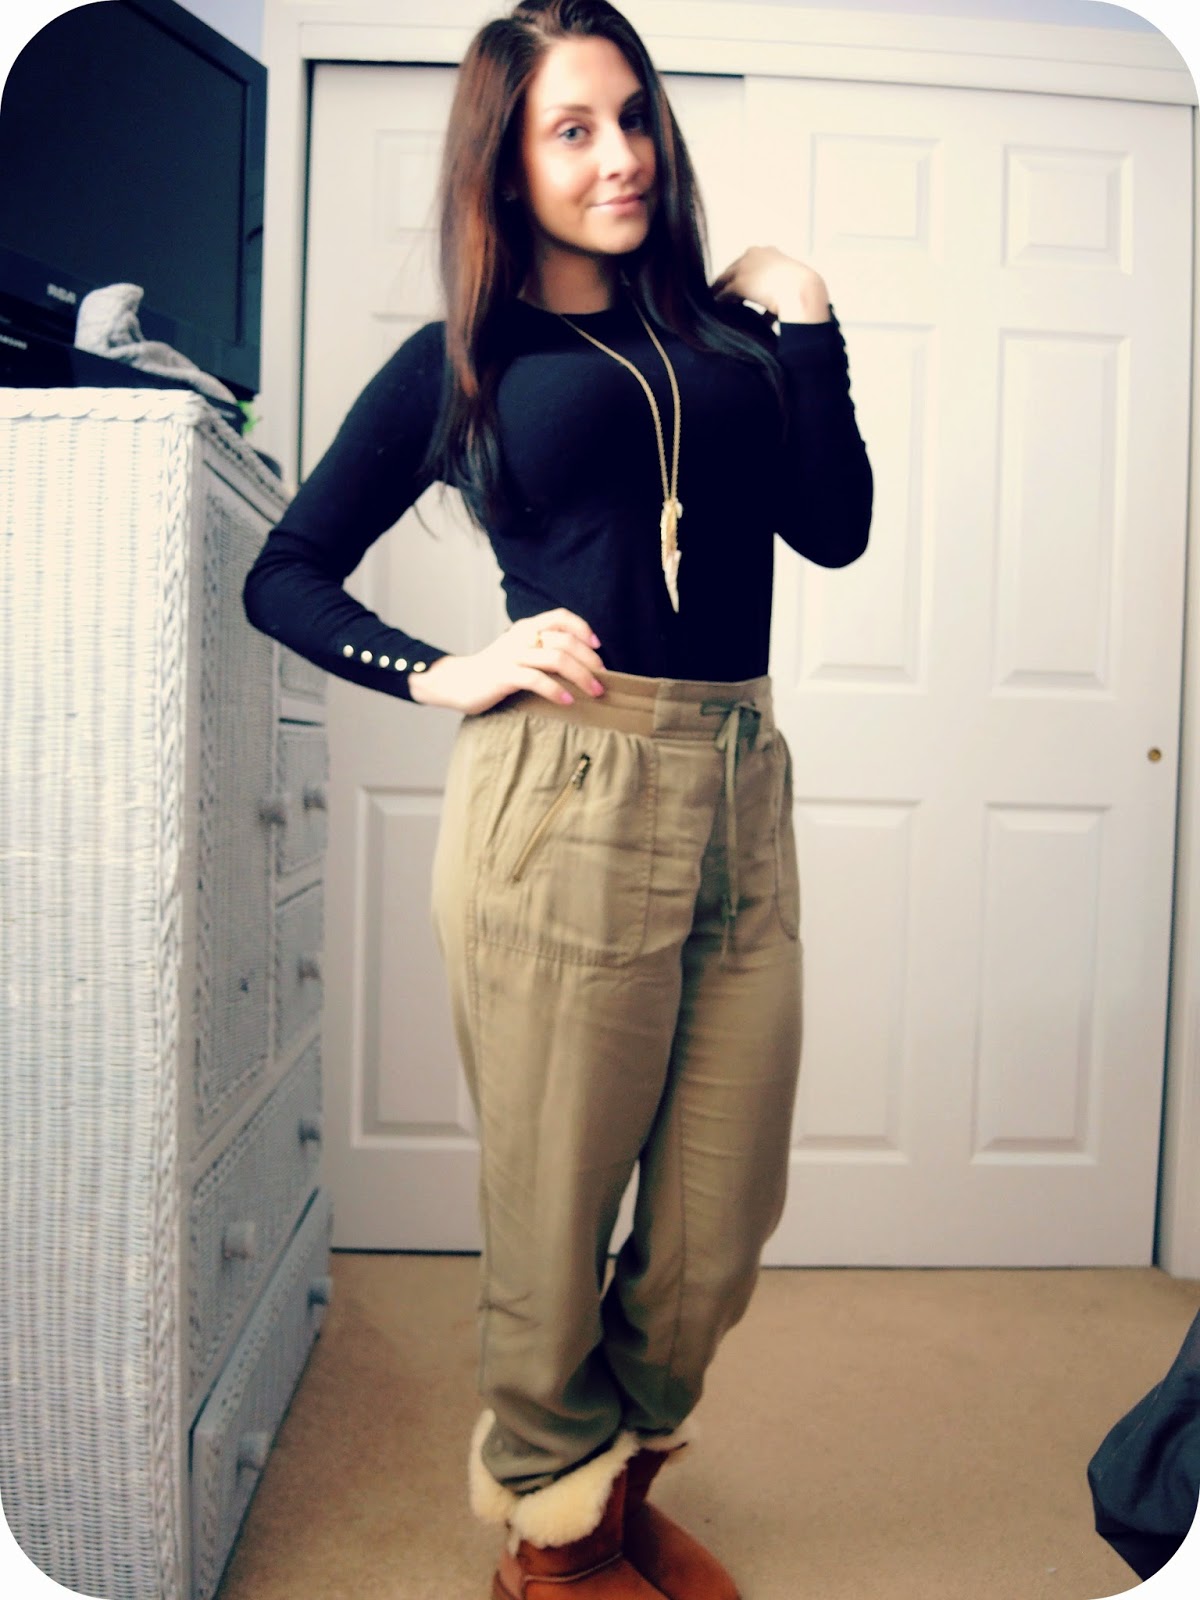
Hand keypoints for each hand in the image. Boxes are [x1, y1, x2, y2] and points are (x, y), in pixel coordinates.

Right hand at [407, 609, 606, 714]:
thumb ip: (543, 649)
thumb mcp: (520, 652)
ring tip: (594, 692)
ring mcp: (512, 655)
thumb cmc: (495, 670)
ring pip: (556, 659)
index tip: (598, 648)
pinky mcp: (504, 675)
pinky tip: (568, 701)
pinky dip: (556, 690)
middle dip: (589, 661)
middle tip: (603, 679)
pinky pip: (536, 679)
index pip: (560, 617)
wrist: (458, 682)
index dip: (583, 629)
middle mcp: (521, 637)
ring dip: (581, 676)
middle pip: (565, 641)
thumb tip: (581, 661)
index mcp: (526, 627)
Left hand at [710, 245, 830, 323]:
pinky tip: (719, 308)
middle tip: (721, 293)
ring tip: (718, 301)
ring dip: (721, 290)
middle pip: (733, 268)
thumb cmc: (804, 290)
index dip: (742, 274)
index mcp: (769, 251)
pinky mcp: (739, 282)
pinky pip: (724, 292)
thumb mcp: (792, 281)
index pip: (748, 261)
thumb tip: (774, 301)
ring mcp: (746, 267)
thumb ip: (779, 285)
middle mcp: (755, 254)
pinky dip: (720, 300)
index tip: (738, 285)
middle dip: (729, 281)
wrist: (803, 291)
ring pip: (726, 279)